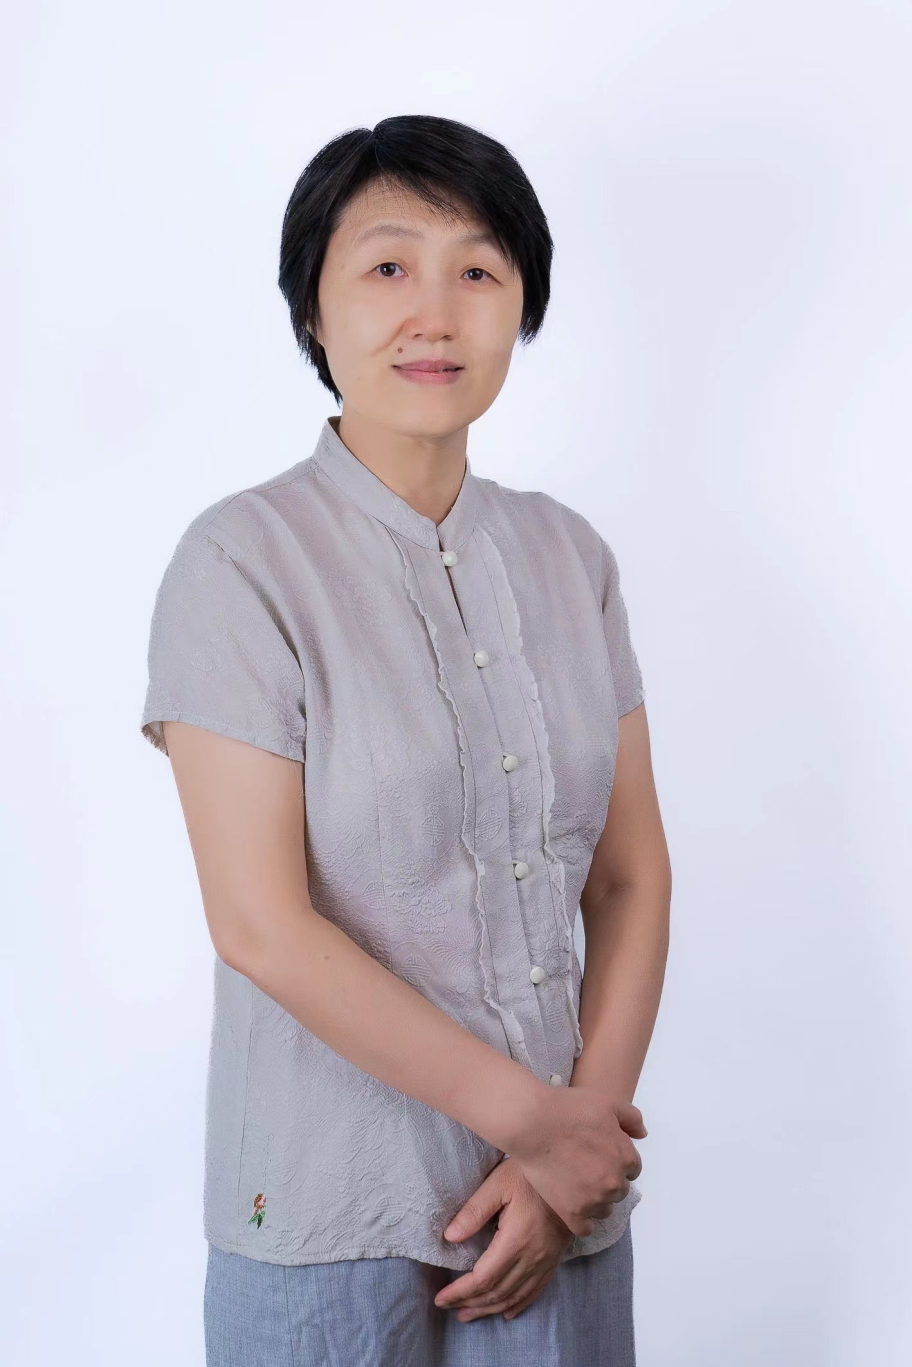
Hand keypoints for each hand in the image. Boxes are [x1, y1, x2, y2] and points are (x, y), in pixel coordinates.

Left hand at [434, 1157, 575, 1321]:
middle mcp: (532, 1257)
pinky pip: (535, 1290)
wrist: (570, 1173)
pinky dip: (519, 1304)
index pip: (483, 1277)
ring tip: (469, 1315)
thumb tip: (449, 1237)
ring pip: (515, 1295)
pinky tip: (507, 1312)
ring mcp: (546, 1261)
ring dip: (491, 1309)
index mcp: (516, 1240)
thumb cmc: (529, 1174)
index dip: (460, 1292)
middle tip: (449, 1309)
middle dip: (471, 1304)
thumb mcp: (498, 1183)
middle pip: (498, 1292)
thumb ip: (474, 1211)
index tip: (441, 1299)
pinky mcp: (554, 1259)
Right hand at [507, 1086, 646, 1237]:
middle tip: (586, 1167)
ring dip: (596, 1200)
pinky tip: (573, 1208)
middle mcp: (614, 1183)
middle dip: (607, 1180)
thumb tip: (642, 1135)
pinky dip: (582, 1221)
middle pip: (619, 1190)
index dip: (616, 1160)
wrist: (534, 1124)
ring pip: (604, 1209)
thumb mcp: (608, 1102)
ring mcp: (593, 1200)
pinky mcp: (571, 1212)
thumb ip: (632, 1118)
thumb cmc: (570, 1109)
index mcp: (625, 1158)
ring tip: (577, 1185)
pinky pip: (585, 1228)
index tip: (600, 1155)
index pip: (632, 1168)